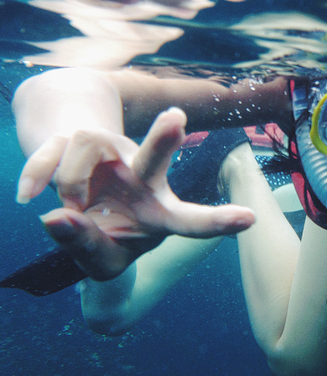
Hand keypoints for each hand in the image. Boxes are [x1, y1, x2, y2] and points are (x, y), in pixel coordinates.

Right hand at [16, 108, 254, 280]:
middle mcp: (140, 179)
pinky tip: (27, 197)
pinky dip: (36, 176)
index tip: (250, 219)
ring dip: (70, 185)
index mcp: (158, 211)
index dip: (216, 221)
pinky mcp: (73, 143)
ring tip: (69, 209)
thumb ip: (84, 245)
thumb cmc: (105, 235)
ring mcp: (109, 157)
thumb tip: (57, 216)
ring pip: (89, 147)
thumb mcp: (100, 258)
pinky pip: (51, 153)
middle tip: (177, 117)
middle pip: (153, 157)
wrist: (76, 204)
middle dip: (162, 139)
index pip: (188, 219)